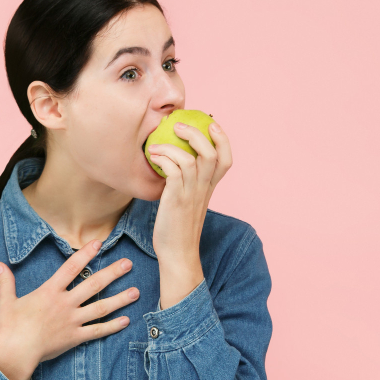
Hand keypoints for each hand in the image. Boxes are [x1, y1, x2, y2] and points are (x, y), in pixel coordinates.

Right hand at [0, 240, 138, 379]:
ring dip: (119, 299)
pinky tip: (125, 321)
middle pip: (93, 284)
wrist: (15, 352)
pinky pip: (97, 331)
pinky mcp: (75, 338)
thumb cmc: (9, 327)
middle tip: (129, 264)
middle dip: (112, 273)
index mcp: (49, 291)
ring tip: (135, 291)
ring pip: (101, 307)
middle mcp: (65, 303)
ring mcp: (72, 321)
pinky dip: (112, 326)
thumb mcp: (6, 301)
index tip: (99, 243)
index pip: (71, 267)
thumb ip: (6, 282)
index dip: (86, 254)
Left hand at [147, 120, 232, 307]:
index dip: (222, 139)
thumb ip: (185, 185)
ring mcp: (191, 193)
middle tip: (177, 125)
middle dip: (196, 133)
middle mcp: (204, 188)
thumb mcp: (185, 203)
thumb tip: (171, 165)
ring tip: (155, 144)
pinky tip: (152, 157)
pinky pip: (174, 169)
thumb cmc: (176, 230)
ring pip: (192, 158)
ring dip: (172, 144)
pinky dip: (163, 157)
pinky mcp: (176, 199)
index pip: (226, 159)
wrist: (176, 254)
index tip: (211, 125)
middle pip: (211, 152)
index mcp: (210, 189)